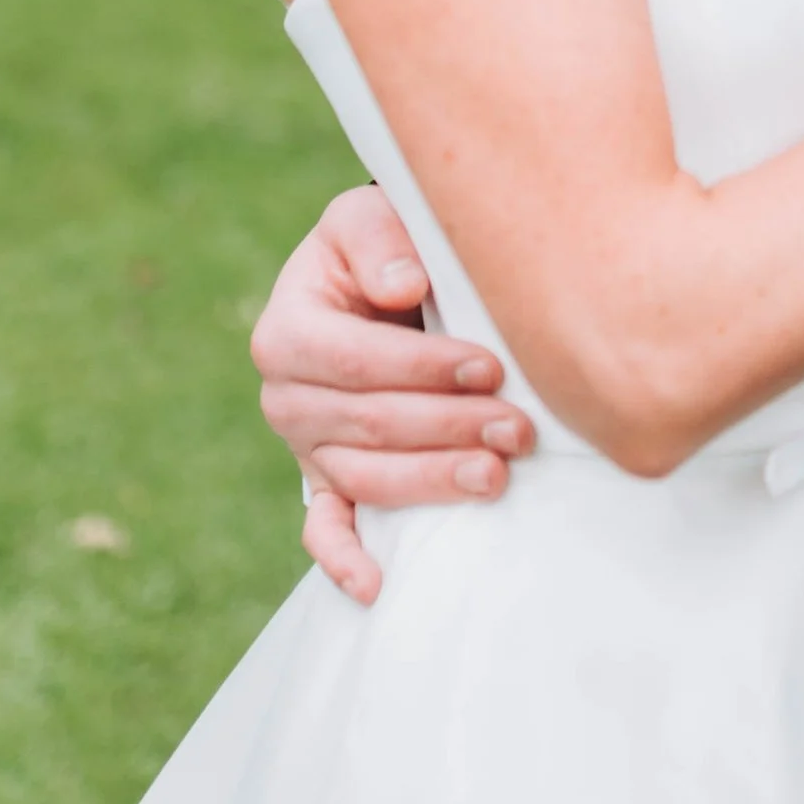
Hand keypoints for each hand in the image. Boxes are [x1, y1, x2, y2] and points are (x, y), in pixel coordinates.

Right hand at [249, 182, 534, 605]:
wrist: (379, 278)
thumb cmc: (381, 246)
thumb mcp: (368, 217)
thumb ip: (379, 238)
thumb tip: (401, 286)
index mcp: (286, 330)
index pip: (354, 361)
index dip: (422, 368)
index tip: (489, 367)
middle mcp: (285, 396)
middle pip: (370, 424)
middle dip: (449, 428)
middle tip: (518, 429)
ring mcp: (303, 446)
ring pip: (365, 477)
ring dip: (432, 483)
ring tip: (496, 477)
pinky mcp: (323, 481)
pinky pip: (324, 529)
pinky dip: (345, 560)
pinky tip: (377, 586)